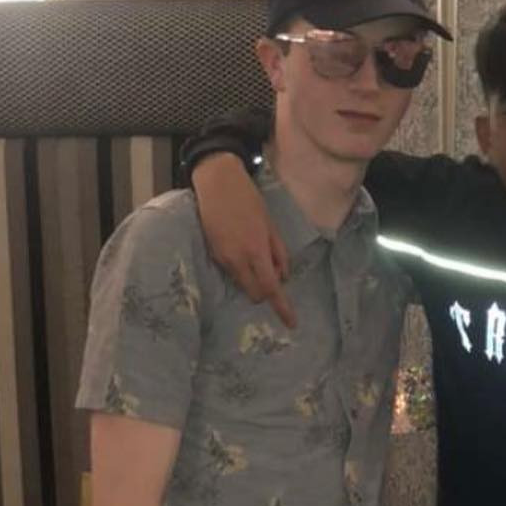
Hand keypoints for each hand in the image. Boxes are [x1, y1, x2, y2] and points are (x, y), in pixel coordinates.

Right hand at [191, 152, 295, 328]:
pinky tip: (241, 247)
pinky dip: (241, 269)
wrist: (216, 182)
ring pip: (242, 283)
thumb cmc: (248, 199)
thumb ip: (278, 253)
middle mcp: (237, 260)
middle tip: (271, 271)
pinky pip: (231, 272)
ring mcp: (222, 258)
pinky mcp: (213, 254)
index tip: (291, 323)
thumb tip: (282, 277)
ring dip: (252, 278)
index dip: (282, 308)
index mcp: (255, 251)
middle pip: (255, 293)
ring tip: (255, 251)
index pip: (271, 288)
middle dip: (265, 291)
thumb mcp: (270, 225)